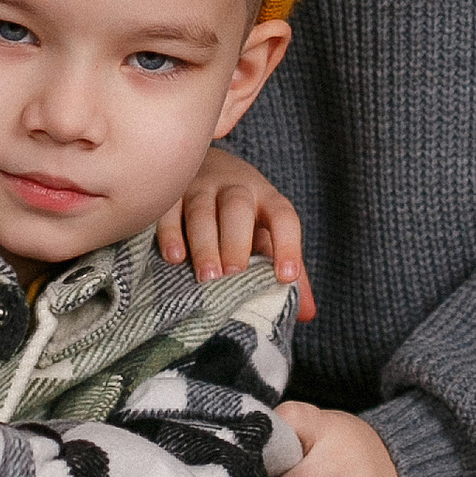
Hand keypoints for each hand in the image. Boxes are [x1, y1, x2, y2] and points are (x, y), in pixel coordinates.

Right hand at [156, 151, 314, 322]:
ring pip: (202, 210)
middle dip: (236, 242)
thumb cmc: (243, 214)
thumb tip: (307, 313)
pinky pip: (168, 208)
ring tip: (206, 277)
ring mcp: (201, 186)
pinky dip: (170, 232)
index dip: (288, 246)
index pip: (283, 217)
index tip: (286, 278)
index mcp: (266, 199)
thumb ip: (285, 268)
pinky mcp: (171, 190)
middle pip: (238, 208)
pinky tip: (174, 258)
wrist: (205, 163)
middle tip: (233, 274)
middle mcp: (235, 188)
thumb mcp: (267, 232)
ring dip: (204, 244)